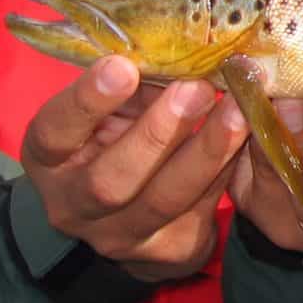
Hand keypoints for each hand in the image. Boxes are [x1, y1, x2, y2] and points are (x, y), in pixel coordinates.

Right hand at [20, 56, 248, 283]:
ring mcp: (121, 237)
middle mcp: (75, 206)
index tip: (122, 67)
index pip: (55, 132)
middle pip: (111, 181)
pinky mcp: (170, 250)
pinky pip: (204, 210)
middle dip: (157, 134)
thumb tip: (180, 52)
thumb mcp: (111, 108)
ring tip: (238, 111)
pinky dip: (228, 170)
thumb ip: (133, 86)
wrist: (122, 215)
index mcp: (50, 159)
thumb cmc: (116, 136)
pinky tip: (252, 138)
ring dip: (207, 152)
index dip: (87, 102)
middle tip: (196, 89)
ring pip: (164, 201)